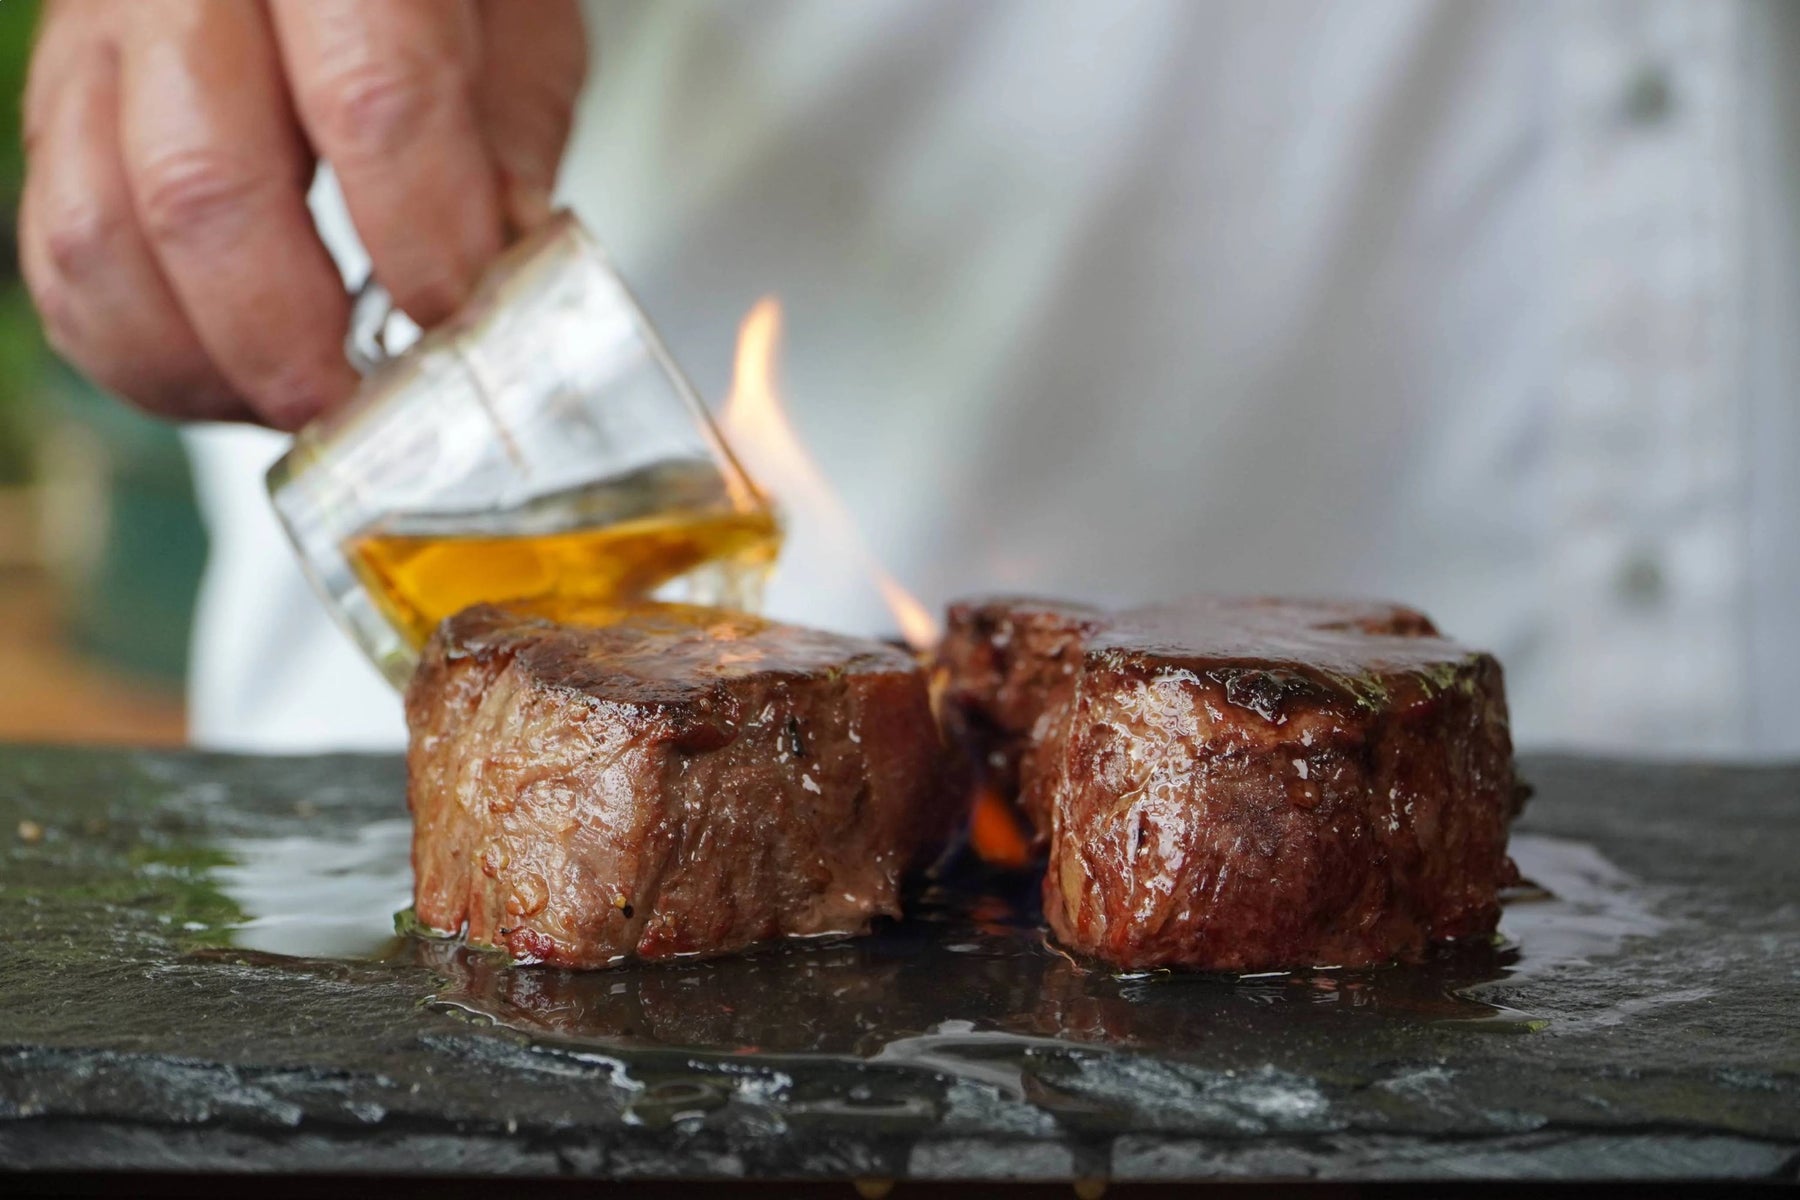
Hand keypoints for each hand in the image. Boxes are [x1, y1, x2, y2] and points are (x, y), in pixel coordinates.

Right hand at [19, 0, 587, 428]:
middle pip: (205, 184)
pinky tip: (227, 378)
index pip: (373, 100)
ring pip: (100, 234)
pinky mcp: (58, 107)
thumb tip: (508, 276)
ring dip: (202, 363)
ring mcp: (99, 42)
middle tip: (363, 402)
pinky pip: (59, 255)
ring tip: (294, 402)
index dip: (422, 239)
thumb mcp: (515, 21)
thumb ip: (510, 138)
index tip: (458, 321)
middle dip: (291, 338)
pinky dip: (138, 350)